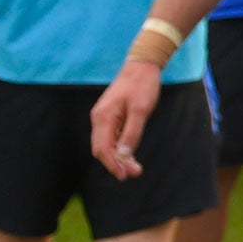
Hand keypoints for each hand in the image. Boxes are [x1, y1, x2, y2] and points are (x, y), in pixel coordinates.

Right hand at [90, 62, 162, 179]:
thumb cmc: (142, 86)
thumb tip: (125, 155)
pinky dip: (119, 147)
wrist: (141, 66)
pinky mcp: (111, 116)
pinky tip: (129, 154)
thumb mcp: (141, 110)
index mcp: (103, 117)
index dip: (112, 164)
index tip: (125, 175)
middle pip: (102, 149)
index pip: (103, 148)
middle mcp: (99, 119)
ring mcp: (104, 117)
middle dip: (116, 163)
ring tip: (134, 168)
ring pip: (106, 144)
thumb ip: (132, 132)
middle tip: (133, 174)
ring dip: (118, 157)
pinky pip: (111, 136)